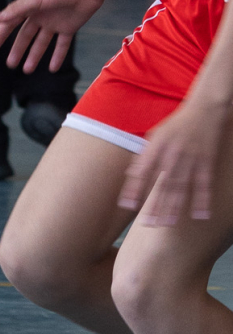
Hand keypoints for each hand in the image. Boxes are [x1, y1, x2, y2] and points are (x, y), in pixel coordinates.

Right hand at [0, 0, 104, 72]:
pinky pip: (61, 45)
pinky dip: (57, 57)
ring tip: (27, 70)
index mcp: (29, 8)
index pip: (11, 24)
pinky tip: (53, 69)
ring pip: (41, 43)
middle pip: (25, 36)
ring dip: (34, 56)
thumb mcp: (35, 0)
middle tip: (10, 65)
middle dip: (18, 50)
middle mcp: (40, 16)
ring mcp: (54, 23)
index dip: (1, 35)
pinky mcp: (68, 28)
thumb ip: (16, 10)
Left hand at [119, 98, 229, 225]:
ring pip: (181, 186)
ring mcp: (191, 158)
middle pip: (162, 183)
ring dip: (174, 206)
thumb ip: (145, 154)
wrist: (205, 110)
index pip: (142, 170)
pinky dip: (203, 200)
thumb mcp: (156, 135)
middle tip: (148, 224)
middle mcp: (173, 153)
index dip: (134, 188)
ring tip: (167, 224)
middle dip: (154, 204)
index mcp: (157, 146)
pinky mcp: (207, 161)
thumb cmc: (177, 124)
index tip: (127, 205)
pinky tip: (200, 216)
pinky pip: (204, 184)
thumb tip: (131, 174)